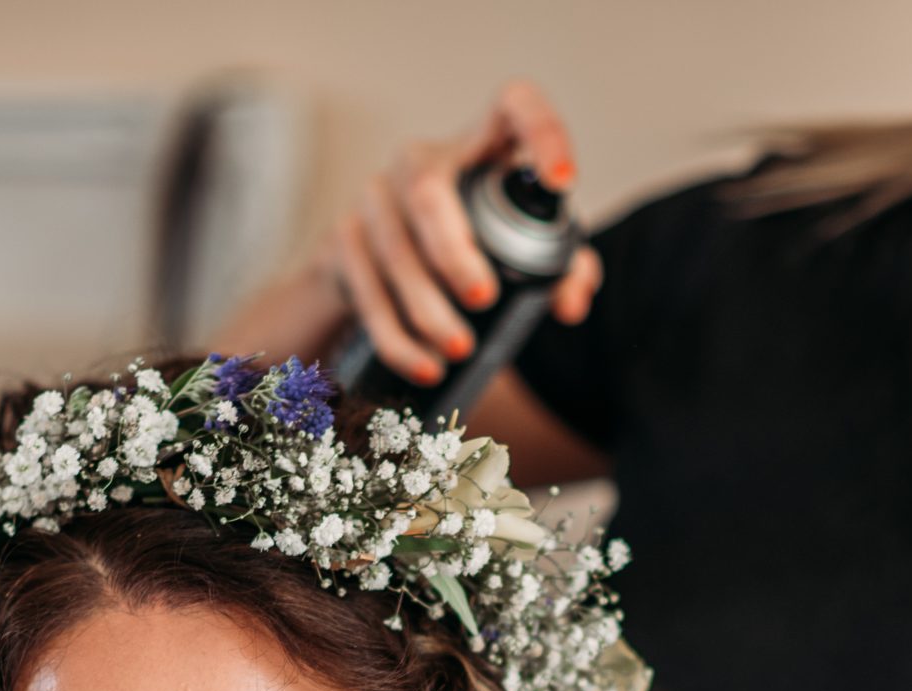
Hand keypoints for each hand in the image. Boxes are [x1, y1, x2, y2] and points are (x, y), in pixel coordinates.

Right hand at [313, 79, 604, 386]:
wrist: (384, 266)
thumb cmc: (473, 245)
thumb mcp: (522, 248)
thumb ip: (562, 269)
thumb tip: (569, 300)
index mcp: (482, 146)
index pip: (515, 106)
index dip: (542, 132)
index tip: (564, 183)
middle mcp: (422, 159)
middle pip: (427, 189)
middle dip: (454, 250)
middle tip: (483, 298)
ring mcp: (375, 195)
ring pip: (393, 249)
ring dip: (425, 307)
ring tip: (458, 348)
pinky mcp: (343, 238)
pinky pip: (365, 290)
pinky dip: (396, 335)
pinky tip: (424, 364)